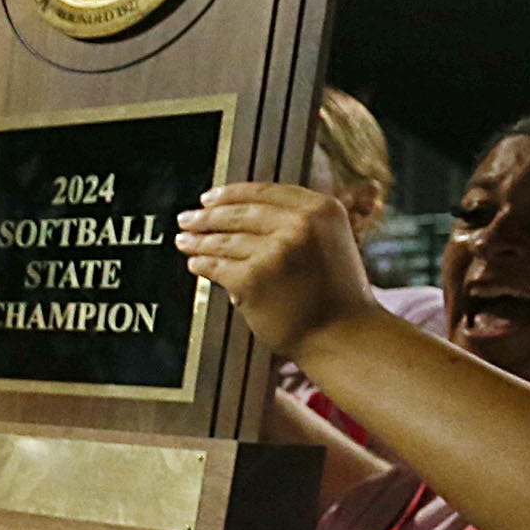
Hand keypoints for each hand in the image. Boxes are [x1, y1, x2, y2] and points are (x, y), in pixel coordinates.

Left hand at [173, 181, 380, 355]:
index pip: (264, 192)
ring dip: (198, 240)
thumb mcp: (331, 242)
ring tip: (183, 240)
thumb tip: (244, 212)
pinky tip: (194, 263)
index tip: (209, 198)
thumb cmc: (337, 296)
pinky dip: (202, 264)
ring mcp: (275, 251)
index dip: (231, 193)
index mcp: (321, 210)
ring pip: (224, 240)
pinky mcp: (253, 279)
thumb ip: (298, 224)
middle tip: (187, 218)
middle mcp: (299, 225)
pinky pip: (218, 267)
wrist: (345, 337)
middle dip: (208, 216)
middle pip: (240, 213)